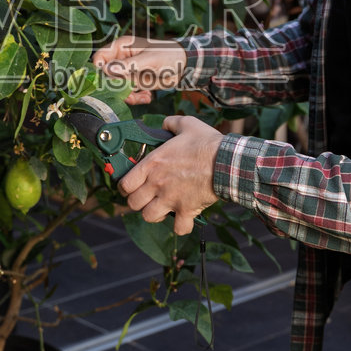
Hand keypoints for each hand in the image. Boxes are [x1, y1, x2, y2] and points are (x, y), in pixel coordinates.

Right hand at [90, 36, 186, 104]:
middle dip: (115, 87)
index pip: (100, 57)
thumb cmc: (168, 54)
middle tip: (129, 92)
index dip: (99, 69)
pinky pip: (128, 93)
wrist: (185, 66)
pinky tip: (148, 96)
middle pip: (106, 76)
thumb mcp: (149, 59)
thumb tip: (107, 69)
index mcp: (122, 46)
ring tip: (143, 96)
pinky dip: (136, 98)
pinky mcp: (135, 83)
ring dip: (128, 95)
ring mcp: (128, 72)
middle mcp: (122, 59)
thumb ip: (128, 65)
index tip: (107, 81)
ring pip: (116, 88)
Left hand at [116, 115, 222, 234]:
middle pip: (133, 204)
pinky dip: (181, 226)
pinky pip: (179, 228)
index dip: (125, 187)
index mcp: (152, 164)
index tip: (131, 187)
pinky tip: (184, 219)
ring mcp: (171, 199)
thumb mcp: (187, 124)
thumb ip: (171, 122)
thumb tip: (165, 123)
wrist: (226, 161)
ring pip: (149, 217)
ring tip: (163, 208)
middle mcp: (157, 184)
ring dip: (155, 214)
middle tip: (147, 197)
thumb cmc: (206, 143)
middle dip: (138, 202)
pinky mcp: (187, 210)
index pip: (125, 184)